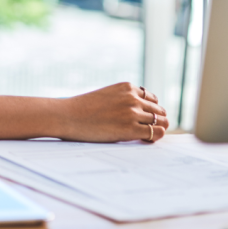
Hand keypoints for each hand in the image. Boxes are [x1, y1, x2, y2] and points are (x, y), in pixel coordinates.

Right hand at [53, 82, 169, 142]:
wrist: (67, 116)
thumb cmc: (83, 109)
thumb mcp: (107, 96)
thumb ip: (123, 99)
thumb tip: (139, 114)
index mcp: (127, 87)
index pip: (152, 98)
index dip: (151, 109)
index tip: (146, 118)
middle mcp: (133, 98)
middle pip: (158, 110)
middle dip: (158, 120)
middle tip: (151, 130)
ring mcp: (133, 113)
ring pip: (160, 121)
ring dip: (159, 129)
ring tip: (150, 136)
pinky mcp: (131, 129)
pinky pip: (155, 134)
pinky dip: (156, 138)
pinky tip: (147, 141)